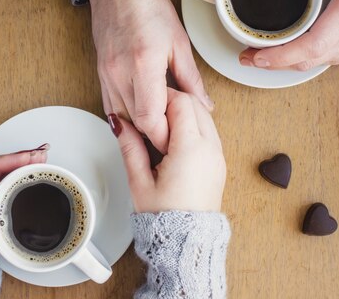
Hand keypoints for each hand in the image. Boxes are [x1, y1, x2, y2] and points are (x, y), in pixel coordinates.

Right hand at [86, 0, 213, 152]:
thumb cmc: (148, 6)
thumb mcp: (179, 41)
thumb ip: (191, 78)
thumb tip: (204, 104)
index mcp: (144, 63)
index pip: (150, 118)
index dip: (164, 134)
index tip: (178, 137)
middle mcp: (120, 73)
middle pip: (136, 124)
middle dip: (156, 135)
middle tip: (174, 137)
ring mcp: (107, 75)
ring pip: (122, 119)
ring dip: (141, 127)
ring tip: (160, 126)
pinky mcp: (100, 74)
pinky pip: (111, 107)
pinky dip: (127, 116)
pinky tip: (141, 115)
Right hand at [109, 89, 225, 212]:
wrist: (186, 241)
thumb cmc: (165, 217)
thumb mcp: (139, 181)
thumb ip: (130, 146)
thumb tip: (120, 123)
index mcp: (190, 150)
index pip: (181, 103)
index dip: (162, 97)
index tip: (147, 102)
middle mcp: (210, 149)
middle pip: (196, 105)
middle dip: (174, 101)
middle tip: (152, 110)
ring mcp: (217, 156)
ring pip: (205, 116)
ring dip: (186, 112)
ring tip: (161, 124)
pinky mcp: (218, 163)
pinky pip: (209, 132)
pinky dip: (194, 126)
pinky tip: (175, 137)